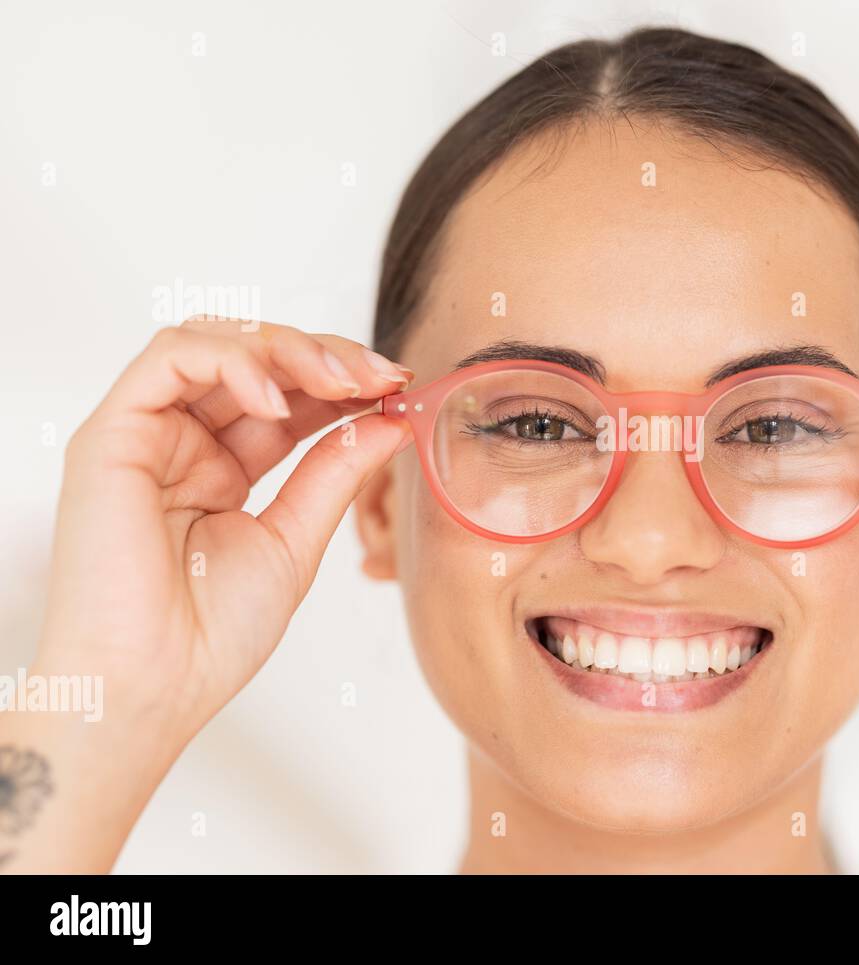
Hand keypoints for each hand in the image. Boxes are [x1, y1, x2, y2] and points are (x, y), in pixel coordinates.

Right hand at [38, 317, 413, 743]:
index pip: (288, 397)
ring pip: (216, 340)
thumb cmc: (211, 634)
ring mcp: (147, 433)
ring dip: (288, 350)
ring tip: (341, 383)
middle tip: (382, 376)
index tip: (398, 386)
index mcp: (224, 468)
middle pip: (257, 358)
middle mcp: (183, 441)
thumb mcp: (295, 540)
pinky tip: (278, 401)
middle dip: (327, 356)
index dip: (344, 382)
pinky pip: (170, 357)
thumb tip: (391, 420)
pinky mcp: (112, 432)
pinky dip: (232, 362)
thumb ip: (336, 472)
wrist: (153, 685)